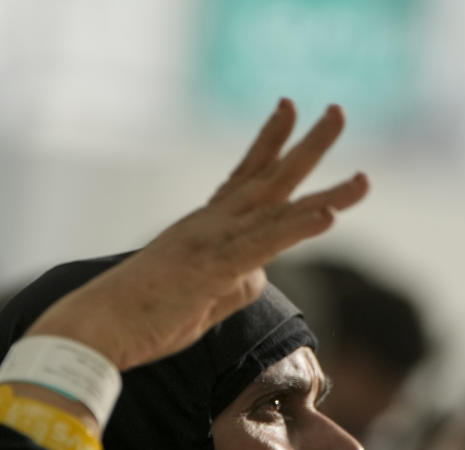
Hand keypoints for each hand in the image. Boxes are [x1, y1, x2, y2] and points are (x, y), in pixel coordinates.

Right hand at [27, 99, 368, 370]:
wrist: (99, 326)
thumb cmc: (144, 313)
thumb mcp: (202, 295)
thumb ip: (236, 281)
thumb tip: (260, 274)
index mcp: (206, 225)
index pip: (245, 175)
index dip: (270, 141)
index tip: (289, 109)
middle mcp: (212, 222)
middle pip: (270, 176)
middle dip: (309, 145)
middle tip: (338, 111)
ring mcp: (213, 241)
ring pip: (278, 209)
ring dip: (327, 193)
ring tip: (366, 178)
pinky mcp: (212, 268)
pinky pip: (262, 244)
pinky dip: (296, 229)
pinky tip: (328, 216)